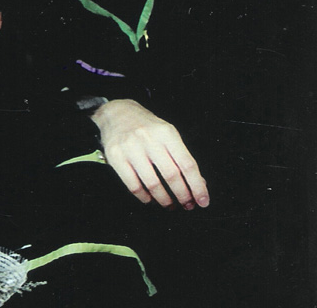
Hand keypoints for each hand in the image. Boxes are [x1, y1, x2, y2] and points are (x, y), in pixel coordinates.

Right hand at [91, 99, 208, 208]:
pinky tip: (150, 199)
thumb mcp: (167, 133)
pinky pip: (133, 184)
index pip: (187, 164)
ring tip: (169, 204)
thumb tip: (198, 183)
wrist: (116, 112)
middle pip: (171, 175)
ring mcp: (130, 147)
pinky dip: (144, 197)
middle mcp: (148, 139)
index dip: (197, 186)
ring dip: (164, 199)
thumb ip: (181, 156)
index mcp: (166, 133)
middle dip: (182, 195)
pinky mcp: (115, 156)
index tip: (202, 201)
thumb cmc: (146, 126)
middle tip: (187, 205)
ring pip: (152, 183)